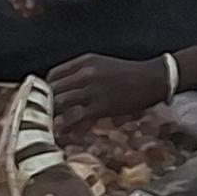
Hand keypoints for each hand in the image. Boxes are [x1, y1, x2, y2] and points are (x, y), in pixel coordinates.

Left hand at [49, 54, 168, 137]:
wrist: (154, 78)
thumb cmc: (128, 73)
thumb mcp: (101, 64)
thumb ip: (81, 73)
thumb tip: (62, 88)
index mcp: (84, 62)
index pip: (54, 74)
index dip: (46, 88)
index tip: (45, 98)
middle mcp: (85, 74)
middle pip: (54, 89)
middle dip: (46, 104)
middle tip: (43, 116)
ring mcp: (92, 90)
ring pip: (61, 104)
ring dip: (53, 117)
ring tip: (48, 127)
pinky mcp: (101, 106)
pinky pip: (76, 118)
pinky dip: (68, 127)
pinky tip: (64, 134)